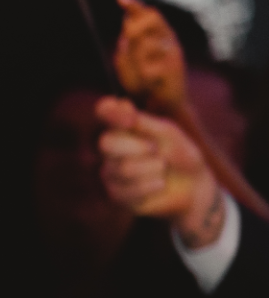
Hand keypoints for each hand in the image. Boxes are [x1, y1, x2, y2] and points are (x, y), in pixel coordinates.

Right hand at [96, 96, 224, 246]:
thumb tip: (120, 103)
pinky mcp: (117, 194)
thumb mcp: (167, 134)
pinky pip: (128, 189)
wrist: (193, 187)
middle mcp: (111, 148)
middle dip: (138, 148)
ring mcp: (111, 171)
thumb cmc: (181, 155)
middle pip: (106, 143)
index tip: (130, 120)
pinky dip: (152, 186)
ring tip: (162, 169)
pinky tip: (159, 184)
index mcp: (123, 127)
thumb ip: (143, 121)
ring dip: (152, 169)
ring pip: (122, 168)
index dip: (110, 113)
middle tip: (156, 150)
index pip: (103, 111)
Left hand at [114, 0, 187, 112]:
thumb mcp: (128, 60)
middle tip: (127, 38)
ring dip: (136, 58)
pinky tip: (148, 82)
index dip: (134, 4)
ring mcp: (173, 53)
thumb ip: (127, 43)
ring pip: (147, 43)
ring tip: (140, 72)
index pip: (148, 13)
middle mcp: (168, 39)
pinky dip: (142, 75)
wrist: (162, 104)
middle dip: (134, 27)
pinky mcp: (175, 69)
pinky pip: (149, 67)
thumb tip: (127, 21)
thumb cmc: (142, 81)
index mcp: (157, 35)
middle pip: (151, 19)